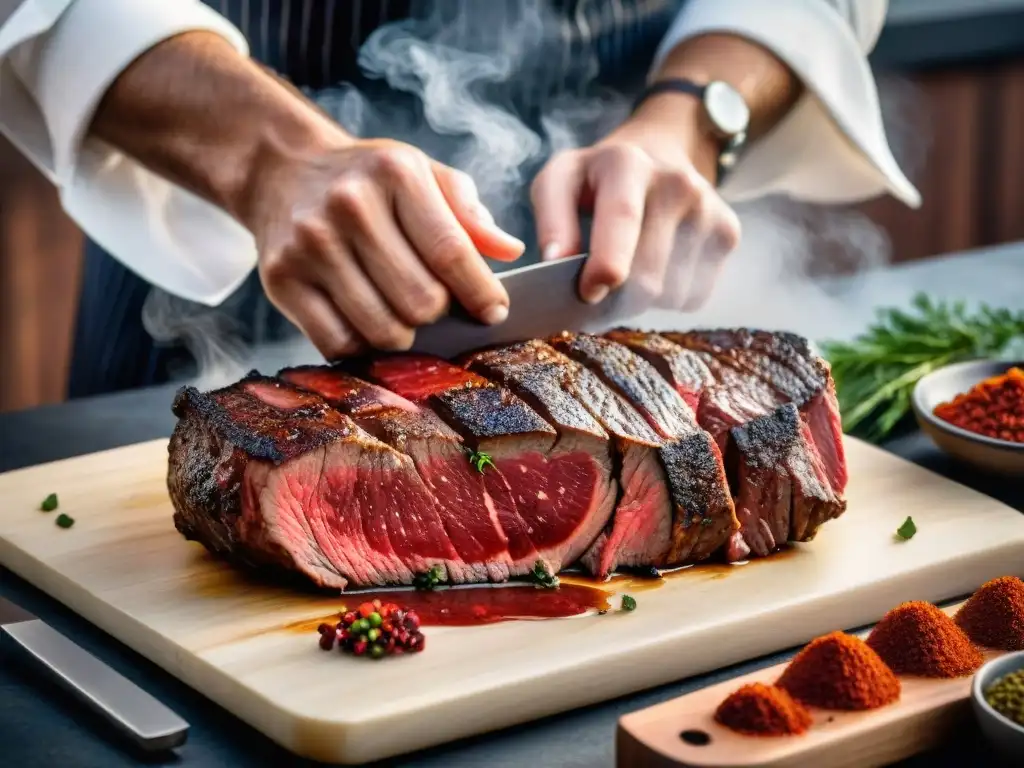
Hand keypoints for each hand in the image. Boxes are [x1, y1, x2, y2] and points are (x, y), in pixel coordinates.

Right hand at [246, 135, 524, 357]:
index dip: (481, 292)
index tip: (495, 312)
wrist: (283, 170)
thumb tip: (510, 251)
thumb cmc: (369, 180)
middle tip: (434, 305)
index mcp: (395, 173)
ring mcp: (310, 244)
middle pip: (420, 300)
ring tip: (402, 315)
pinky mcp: (282, 280)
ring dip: (404, 335)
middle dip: (439, 314)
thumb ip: (468, 213)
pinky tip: (368, 324)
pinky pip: (339, 343)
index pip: (450, 251)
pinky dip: (363, 347)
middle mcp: (349, 205)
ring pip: (382, 330)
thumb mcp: (422, 175)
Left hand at [531, 106, 740, 309]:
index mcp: (627, 164)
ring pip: (671, 295)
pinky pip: (694, 297)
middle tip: (599, 289)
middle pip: (648, 277)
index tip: (588, 292)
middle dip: (616, 298)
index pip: (622, 220)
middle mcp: (677, 183)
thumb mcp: (560, 182)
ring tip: (629, 270)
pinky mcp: (728, 233)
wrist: (660, 152)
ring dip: (643, 300)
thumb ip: (550, 221)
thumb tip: (556, 262)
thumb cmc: (598, 178)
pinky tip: (657, 268)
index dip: (605, 268)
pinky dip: (669, 298)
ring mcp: (708, 209)